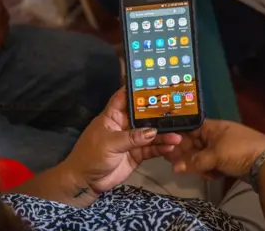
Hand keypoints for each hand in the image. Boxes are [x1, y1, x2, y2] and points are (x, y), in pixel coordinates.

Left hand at [63, 88, 181, 194]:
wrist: (86, 181)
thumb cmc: (91, 155)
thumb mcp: (110, 143)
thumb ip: (132, 137)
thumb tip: (153, 131)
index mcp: (113, 116)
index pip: (124, 98)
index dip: (137, 90)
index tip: (154, 83)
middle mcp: (124, 125)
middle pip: (143, 116)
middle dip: (158, 114)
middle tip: (177, 110)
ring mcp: (132, 140)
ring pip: (150, 134)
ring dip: (163, 135)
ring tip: (178, 136)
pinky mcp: (137, 154)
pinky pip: (151, 149)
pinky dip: (161, 148)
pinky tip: (171, 147)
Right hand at [164, 119, 264, 181]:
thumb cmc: (239, 151)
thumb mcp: (214, 155)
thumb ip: (194, 161)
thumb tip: (174, 168)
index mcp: (213, 127)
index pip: (190, 130)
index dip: (178, 138)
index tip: (167, 148)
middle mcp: (217, 135)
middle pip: (195, 145)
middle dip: (187, 155)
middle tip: (176, 164)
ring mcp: (223, 149)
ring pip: (202, 157)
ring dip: (200, 166)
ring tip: (204, 172)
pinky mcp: (229, 161)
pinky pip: (212, 165)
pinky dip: (211, 171)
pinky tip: (213, 176)